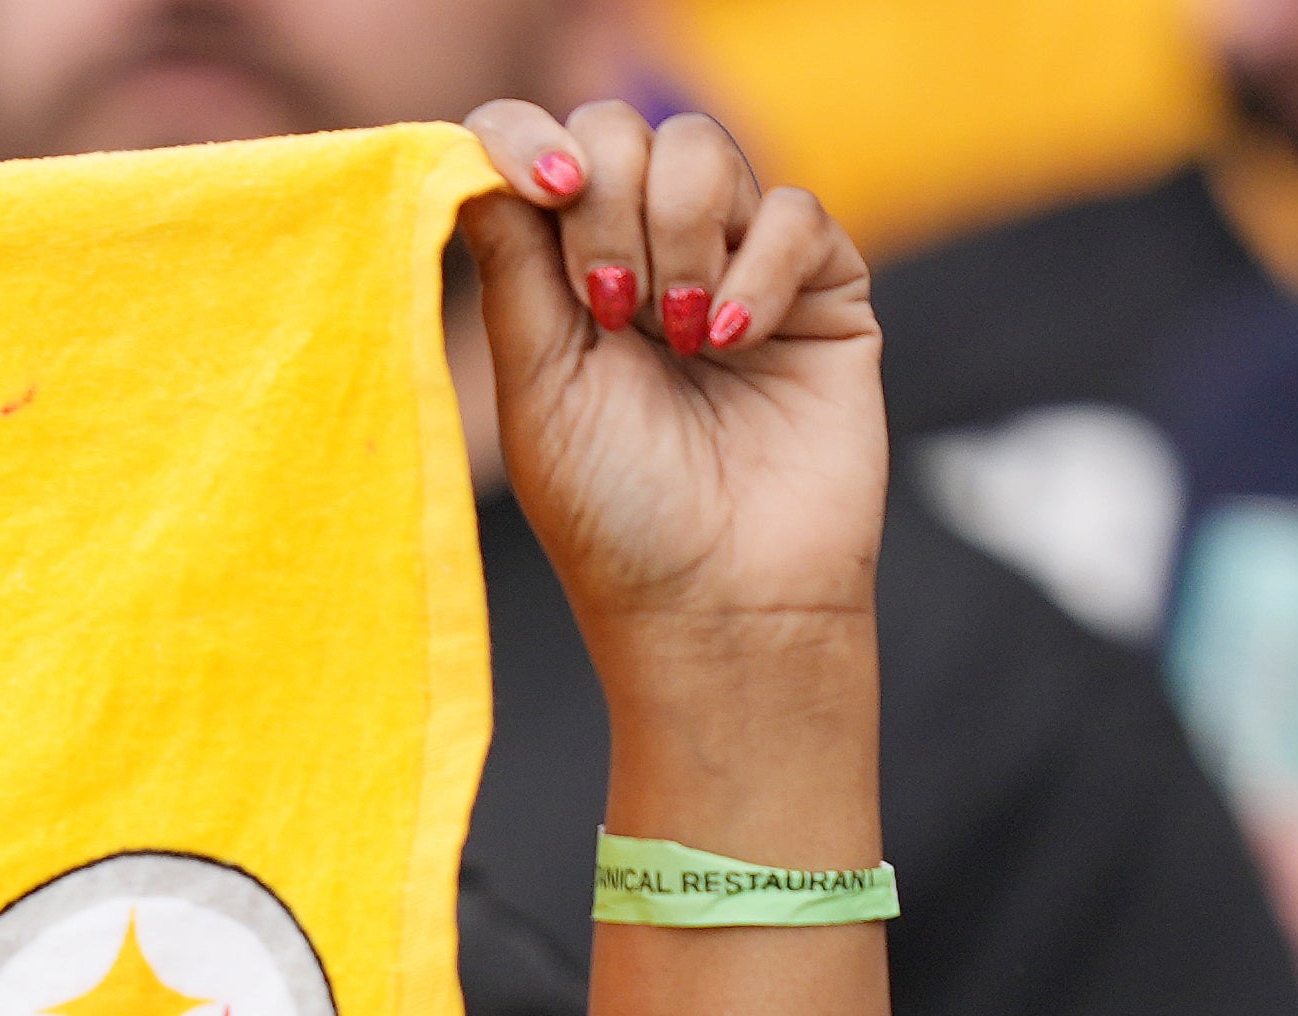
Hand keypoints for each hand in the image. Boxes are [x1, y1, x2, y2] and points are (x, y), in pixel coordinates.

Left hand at [457, 101, 882, 665]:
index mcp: (567, 276)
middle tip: (611, 307)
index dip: (530, 137)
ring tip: (673, 338)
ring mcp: (737, 266)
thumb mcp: (538, 387)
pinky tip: (729, 342)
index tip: (543, 186)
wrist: (719, 605)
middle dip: (605, 202)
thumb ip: (513, 266)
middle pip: (623, 128)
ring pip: (704, 149)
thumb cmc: (615, 518)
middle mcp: (650, 256)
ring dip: (677, 234)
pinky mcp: (821, 290)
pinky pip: (793, 211)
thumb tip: (476, 158)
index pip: (542, 149)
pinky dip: (756, 269)